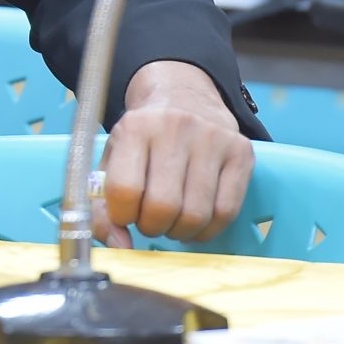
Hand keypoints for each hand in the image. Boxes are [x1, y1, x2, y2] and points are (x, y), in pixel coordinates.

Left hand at [98, 61, 253, 247]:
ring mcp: (212, 138)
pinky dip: (208, 230)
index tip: (125, 214)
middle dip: (152, 227)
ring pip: (196, 215)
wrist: (183, 97)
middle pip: (162, 207)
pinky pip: (226, 212)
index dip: (122, 215)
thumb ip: (102, 207)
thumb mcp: (112, 161)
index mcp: (135, 127)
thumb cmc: (143, 140)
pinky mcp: (241, 152)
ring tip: (172, 219)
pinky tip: (195, 221)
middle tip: (150, 220)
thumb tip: (119, 247)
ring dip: (179, 231)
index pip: (124, 190)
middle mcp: (175, 128)